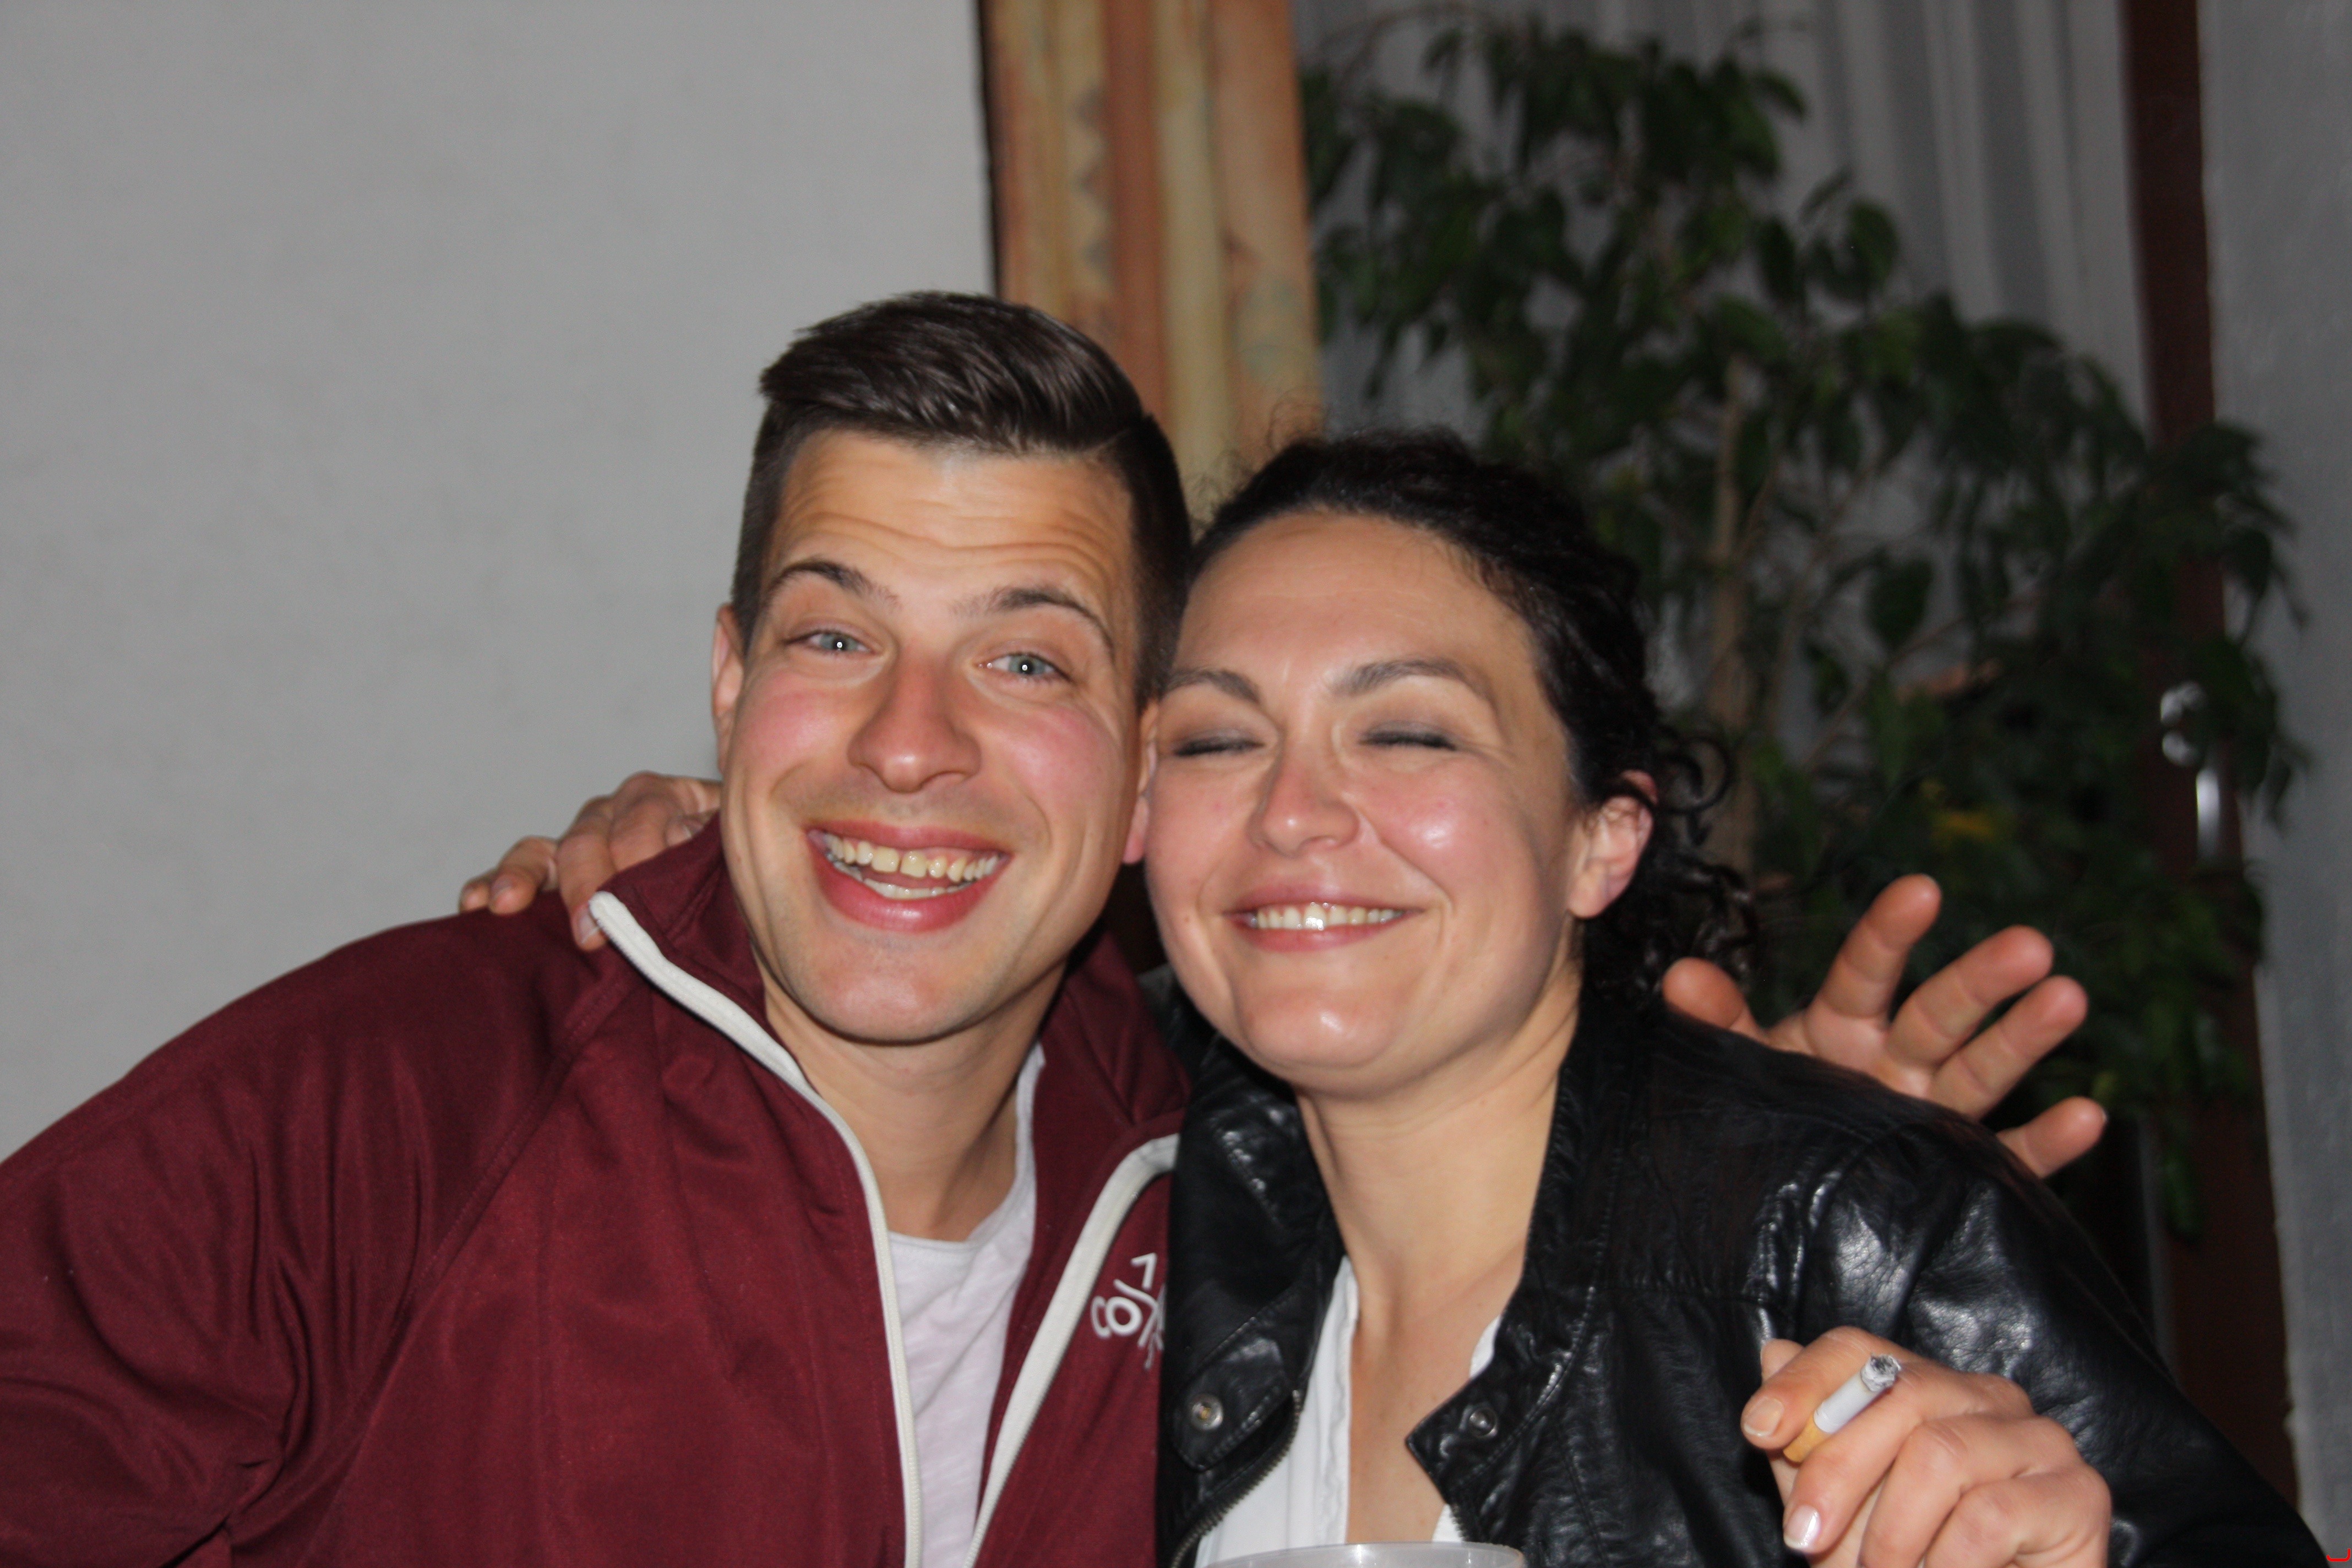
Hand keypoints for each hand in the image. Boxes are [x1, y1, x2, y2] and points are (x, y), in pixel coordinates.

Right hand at [457, 773, 720, 948]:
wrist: (736, 903)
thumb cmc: (740, 872)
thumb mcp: (739, 845)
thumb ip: (714, 836)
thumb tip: (678, 833)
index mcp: (666, 797)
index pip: (645, 817)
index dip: (643, 854)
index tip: (645, 891)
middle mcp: (617, 813)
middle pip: (591, 838)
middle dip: (589, 885)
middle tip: (591, 931)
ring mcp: (581, 842)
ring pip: (547, 851)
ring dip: (523, 877)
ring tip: (506, 904)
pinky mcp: (555, 875)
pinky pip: (520, 876)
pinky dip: (493, 885)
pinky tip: (475, 904)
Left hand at [1661, 875, 2102, 1178]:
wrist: (1777, 1195)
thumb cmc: (1763, 1110)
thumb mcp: (1738, 1065)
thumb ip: (1719, 1023)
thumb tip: (1679, 978)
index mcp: (1840, 1027)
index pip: (1866, 971)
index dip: (1889, 932)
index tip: (1920, 890)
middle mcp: (1895, 1062)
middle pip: (1941, 1013)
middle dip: (1984, 978)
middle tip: (2031, 944)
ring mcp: (1933, 1111)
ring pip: (1985, 1070)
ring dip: (2027, 1036)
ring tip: (2069, 997)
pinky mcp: (1960, 1167)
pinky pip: (2009, 1157)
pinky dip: (2048, 1141)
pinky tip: (2090, 1118)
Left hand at [1743, 1329, 2108, 1566]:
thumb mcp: (1843, 1512)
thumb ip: (1811, 1443)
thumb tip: (1775, 1353)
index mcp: (1929, 1390)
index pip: (1858, 1350)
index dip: (1804, 1384)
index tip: (1759, 1431)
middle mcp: (1988, 1399)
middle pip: (1898, 1395)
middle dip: (1836, 1471)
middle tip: (1804, 1539)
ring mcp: (2041, 1440)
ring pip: (1941, 1454)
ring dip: (1892, 1532)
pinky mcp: (2079, 1495)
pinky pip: (1990, 1514)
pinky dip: (1947, 1562)